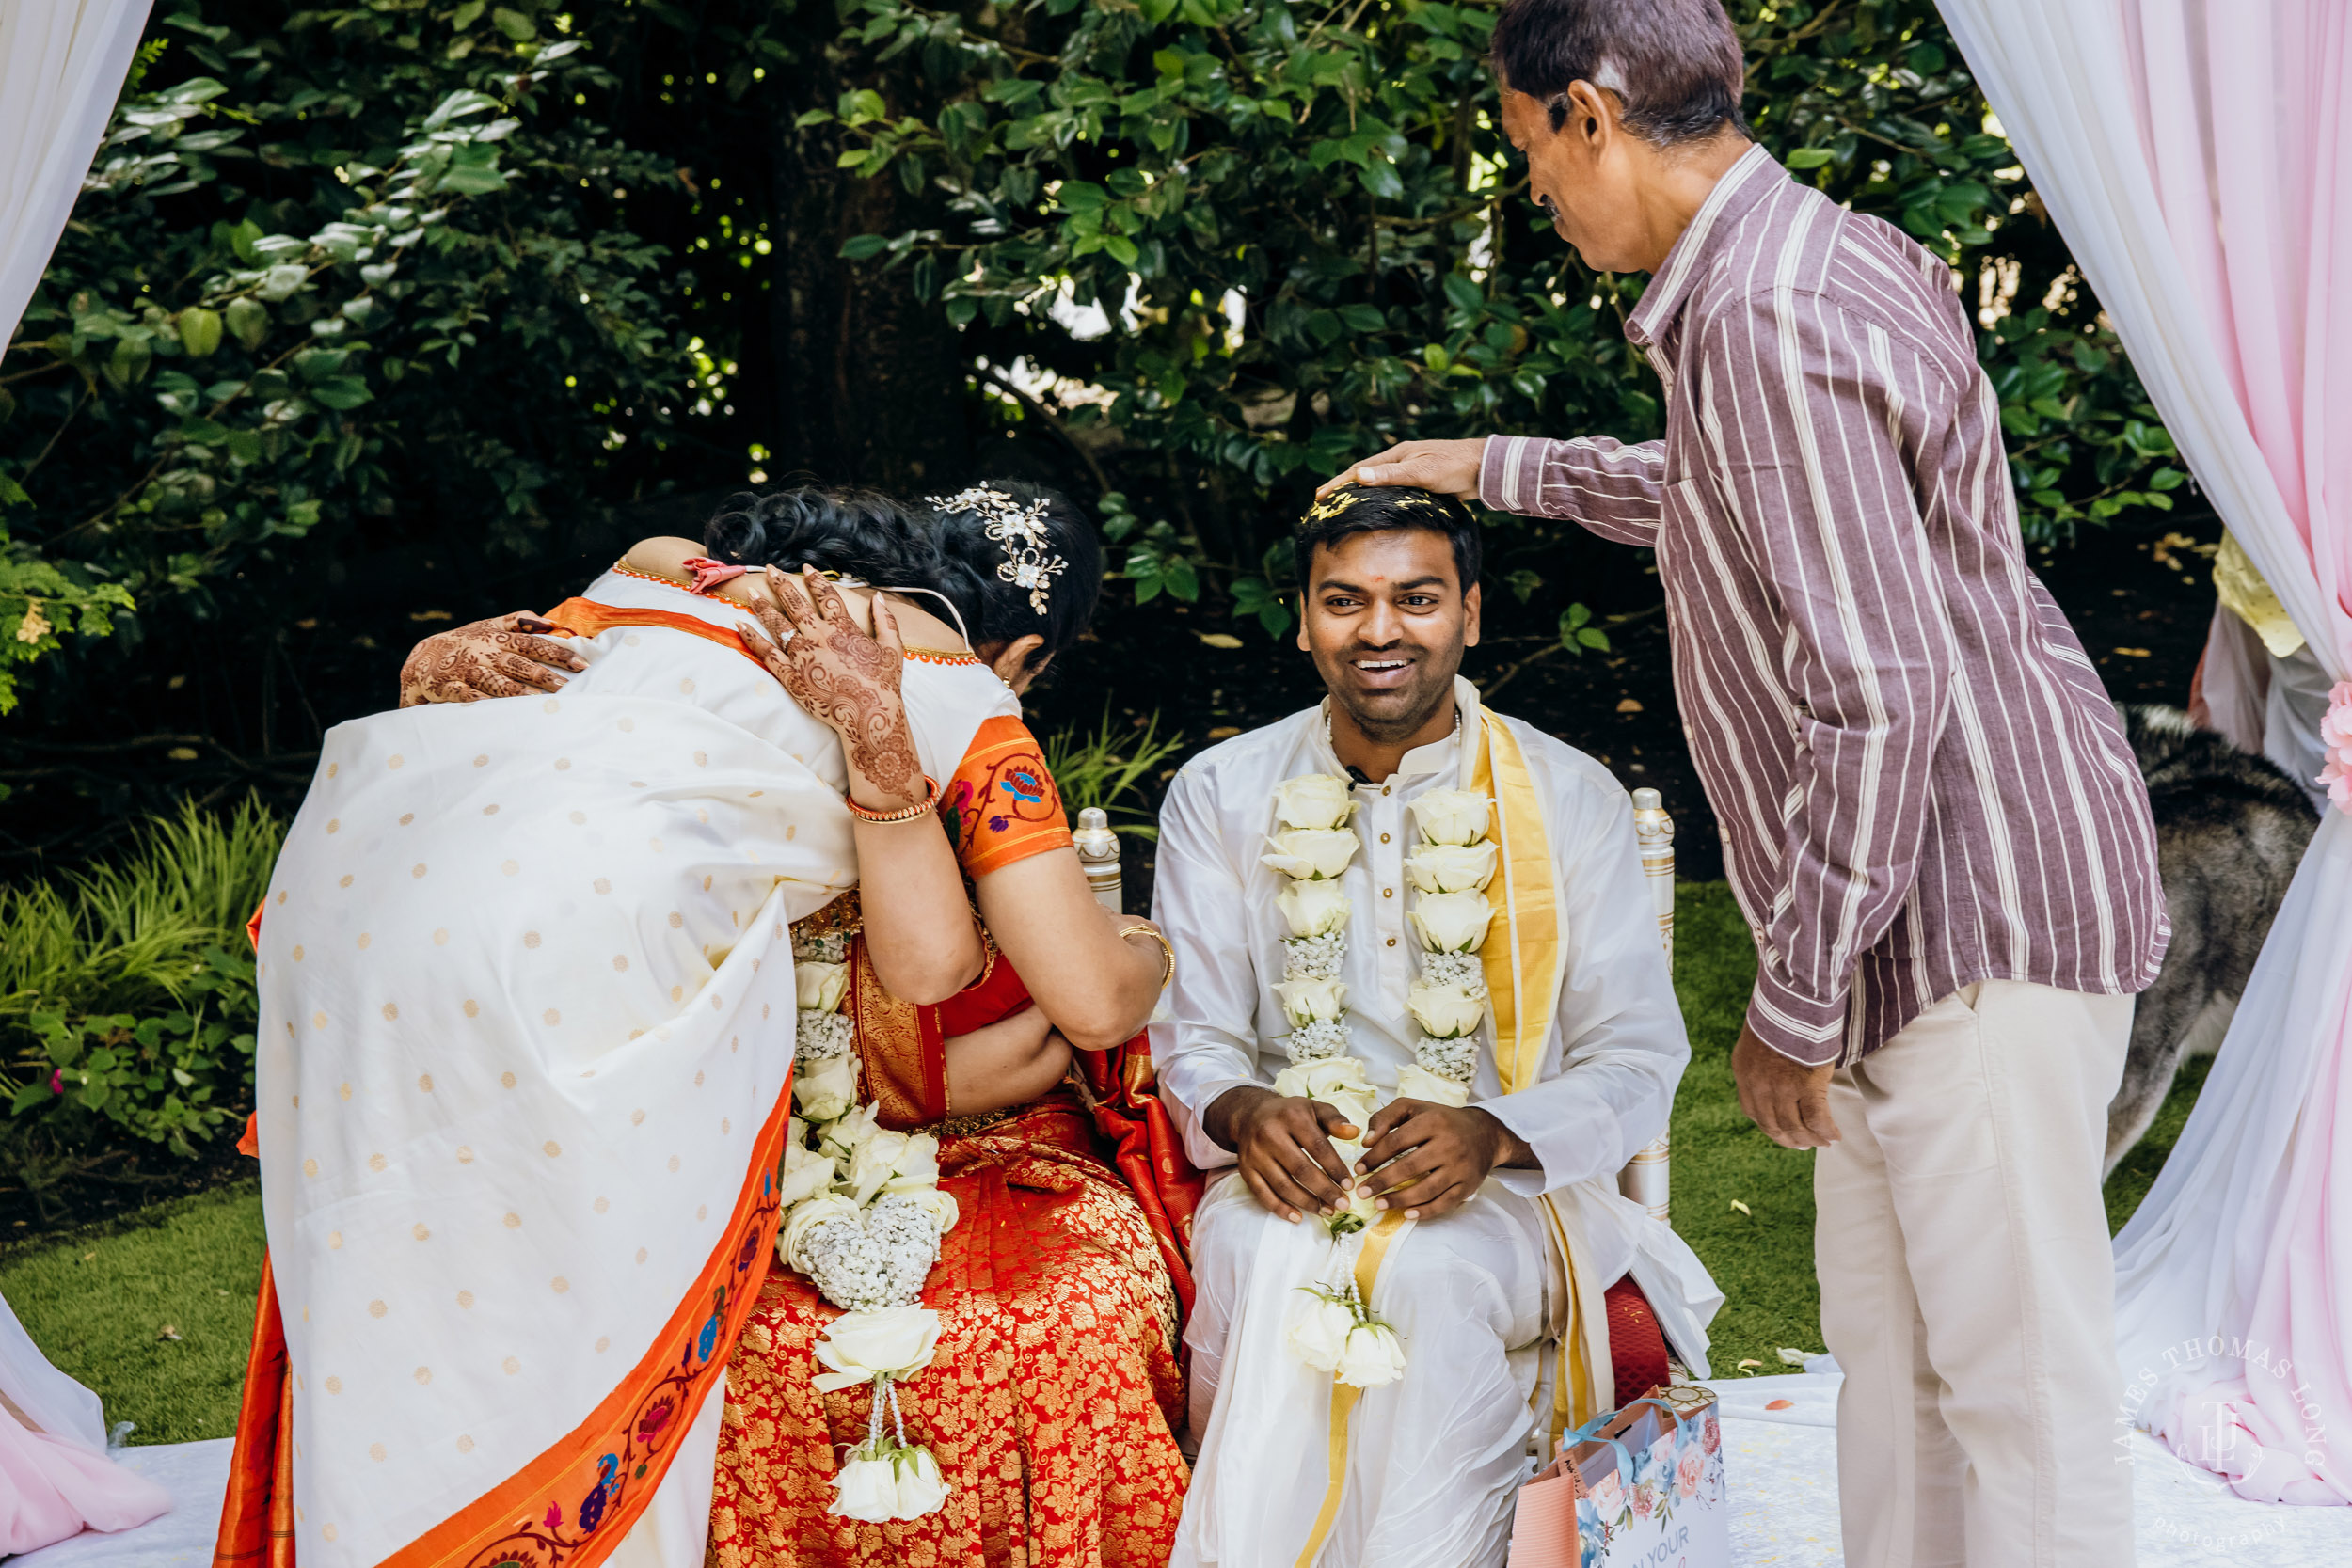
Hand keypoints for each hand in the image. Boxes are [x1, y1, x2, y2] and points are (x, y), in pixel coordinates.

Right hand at [398, 613, 583, 706]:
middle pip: (519, 665)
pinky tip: (499, 711)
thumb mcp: (488, 626)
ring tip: (541, 703)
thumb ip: (518, 621)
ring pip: (496, 683)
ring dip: (518, 693)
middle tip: (568, 688)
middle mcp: (485, 654)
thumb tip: (550, 621)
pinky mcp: (449, 688)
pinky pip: (467, 696)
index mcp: (498, 639)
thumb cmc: (464, 642)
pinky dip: (481, 702)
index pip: (534, 645)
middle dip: (544, 676)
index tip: (581, 664)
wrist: (420, 659)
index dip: (558, 653)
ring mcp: (467, 671)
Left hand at [737, 565, 922, 808]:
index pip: (825, 596)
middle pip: (795, 604)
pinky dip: (752, 638)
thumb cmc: (884, 682)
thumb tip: (878, 596)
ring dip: (763, 607)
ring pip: (776, 625)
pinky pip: (766, 653)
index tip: (805, 568)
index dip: (815, 580)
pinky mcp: (790, 675)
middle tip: (770, 570)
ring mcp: (801, 655)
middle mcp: (818, 636)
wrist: (868, 714)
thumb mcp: (893, 647)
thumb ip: (885, 619)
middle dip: (781, 584)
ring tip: (752, 594)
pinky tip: (740, 625)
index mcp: (842, 627)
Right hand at [1204, 1085, 1357, 1223]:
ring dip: (1307, 1202)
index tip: (1349, 1186)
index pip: (1318, 1147)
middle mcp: (1270, 1135)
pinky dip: (1280, 1209)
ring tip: (1326, 1211)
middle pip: (1300, 1169)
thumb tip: (1355, 1133)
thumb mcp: (1314, 1109)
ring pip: (1283, 1185)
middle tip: (1343, 1205)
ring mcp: (1255, 1154)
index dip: (1335, 1168)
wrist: (1250, 1114)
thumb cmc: (1290, 1114)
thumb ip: (1335, 1120)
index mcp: (1291, 1117)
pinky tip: (1298, 1217)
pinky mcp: (1246, 1169)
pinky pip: (1262, 1194)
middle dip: (1324, 1190)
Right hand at [1314, 438, 1487, 499]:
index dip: (1338, 484)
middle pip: (1365, 476)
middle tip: (1325, 505)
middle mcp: (1401, 461)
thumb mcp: (1420, 472)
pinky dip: (1381, 501)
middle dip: (1344, 489)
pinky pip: (1394, 493)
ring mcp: (1411, 471)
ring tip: (1346, 510)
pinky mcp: (1422, 483)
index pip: (1359, 470)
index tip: (1319, 497)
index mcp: (1396, 455)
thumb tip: (1358, 477)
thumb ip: (1390, 476)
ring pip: (1379, 486)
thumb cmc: (1453, 466)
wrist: (1483, 469)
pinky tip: (1379, 513)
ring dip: (1362, 495)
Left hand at [1355, 1100, 1530, 1220]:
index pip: (1397, 1141)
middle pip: (1409, 1167)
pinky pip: (1444, 1203)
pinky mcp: (1467, 1186)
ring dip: (1399, 1200)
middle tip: (1362, 1192)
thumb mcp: (1413, 1107)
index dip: (1374, 1157)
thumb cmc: (1440, 1120)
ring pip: (1426, 1189)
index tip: (1358, 1169)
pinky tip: (1405, 1214)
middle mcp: (1449, 1144)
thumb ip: (1386, 1117)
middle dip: (1382, 1181)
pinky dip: (1424, 1212)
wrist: (1484, 1133)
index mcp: (1433, 1121)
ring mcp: (1460, 1167)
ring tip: (1378, 1204)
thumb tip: (1367, 1141)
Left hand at [1732, 1022, 1840, 1148]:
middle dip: (1790, 1139)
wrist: (1791, 1001)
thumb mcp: (1757, 1040)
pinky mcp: (1807, 1086)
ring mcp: (1782, 1088)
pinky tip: (1835, 1137)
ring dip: (1810, 1139)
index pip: (1752, 1112)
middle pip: (1774, 1125)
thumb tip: (1772, 1073)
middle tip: (1803, 1145)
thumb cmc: (1779, 1014)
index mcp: (1744, 1073)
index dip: (1769, 1126)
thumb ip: (1760, 1062)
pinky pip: (1817, 1119)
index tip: (1781, 1133)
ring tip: (1823, 1142)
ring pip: (1795, 1127)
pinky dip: (1827, 1131)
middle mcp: (1759, 1086)